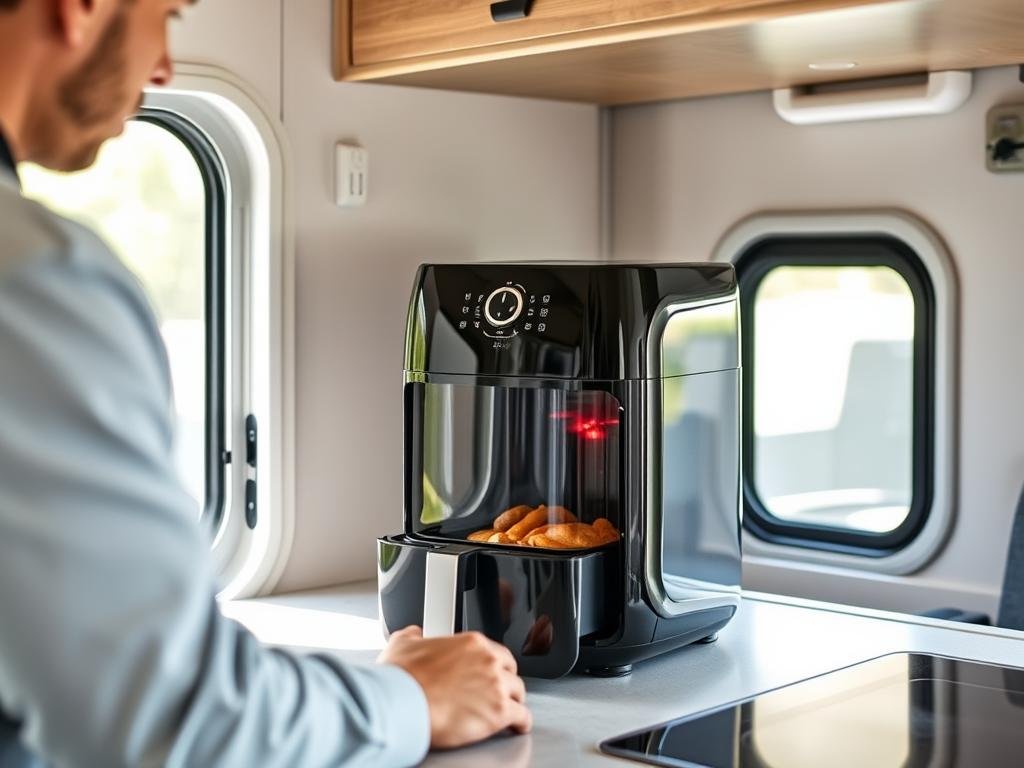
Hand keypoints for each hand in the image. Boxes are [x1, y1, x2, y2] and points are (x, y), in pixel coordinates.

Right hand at [378, 626, 531, 748]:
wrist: (400, 703)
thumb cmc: (402, 678)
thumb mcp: (402, 644)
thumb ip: (413, 636)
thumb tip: (414, 634)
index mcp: (471, 644)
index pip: (495, 653)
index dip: (493, 666)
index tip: (488, 673)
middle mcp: (488, 661)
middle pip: (510, 671)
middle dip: (505, 682)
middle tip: (497, 692)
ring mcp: (496, 686)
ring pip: (519, 693)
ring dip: (514, 702)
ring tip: (509, 711)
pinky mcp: (499, 712)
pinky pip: (522, 717)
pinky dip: (521, 723)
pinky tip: (518, 726)